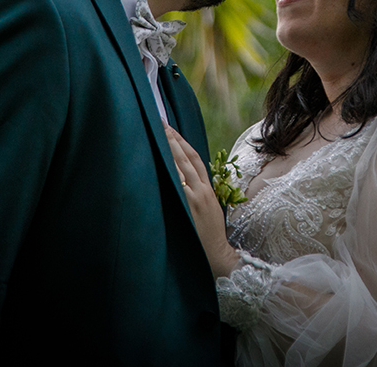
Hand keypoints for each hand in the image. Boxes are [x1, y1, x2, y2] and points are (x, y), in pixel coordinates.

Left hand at [164, 125, 240, 277]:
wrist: (218, 255)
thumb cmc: (211, 234)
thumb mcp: (209, 208)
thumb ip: (198, 193)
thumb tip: (183, 181)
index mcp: (208, 188)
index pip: (196, 158)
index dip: (183, 142)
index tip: (171, 129)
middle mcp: (202, 189)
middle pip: (187, 157)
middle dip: (173, 138)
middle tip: (159, 123)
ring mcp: (195, 197)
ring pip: (181, 166)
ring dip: (169, 149)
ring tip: (158, 134)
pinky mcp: (189, 207)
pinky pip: (178, 184)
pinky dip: (170, 171)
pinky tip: (159, 160)